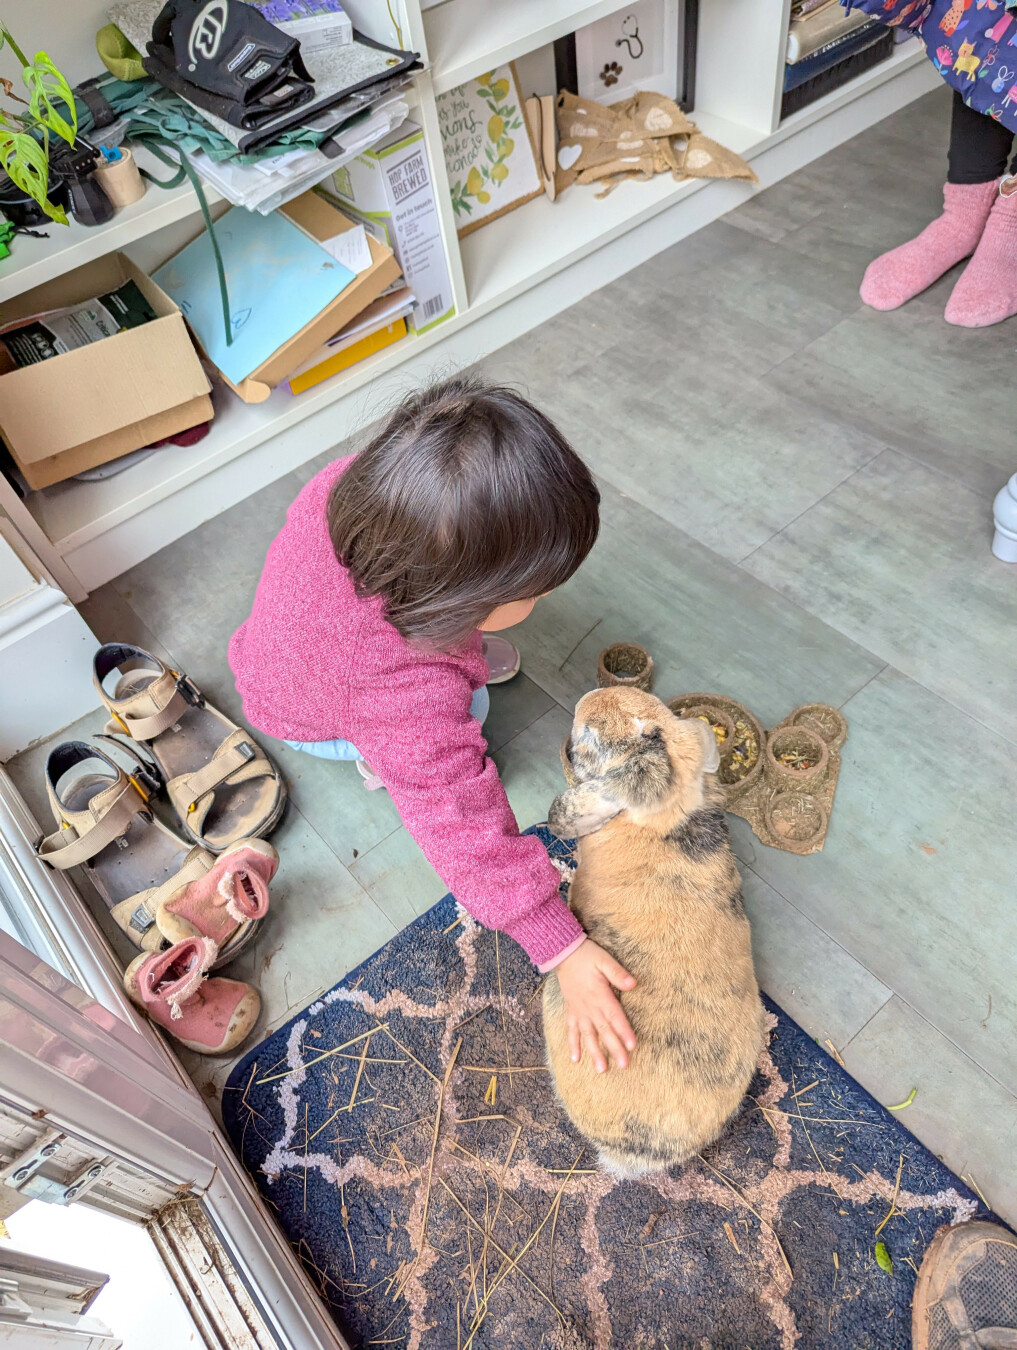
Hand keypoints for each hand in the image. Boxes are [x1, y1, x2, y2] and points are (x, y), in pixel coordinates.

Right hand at [554, 938, 636, 1072]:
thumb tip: (633, 984)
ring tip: (602, 1069)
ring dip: (595, 1053)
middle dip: (614, 1048)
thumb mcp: (604, 960)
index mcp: (600, 995)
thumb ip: (617, 973)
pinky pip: (571, 1031)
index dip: (624, 1031)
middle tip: (624, 1065)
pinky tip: (576, 1059)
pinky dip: (573, 1045)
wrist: (563, 954)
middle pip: (604, 1031)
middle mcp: (589, 1007)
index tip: (632, 1046)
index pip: (614, 1016)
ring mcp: (579, 1011)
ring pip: (588, 1035)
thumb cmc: (587, 956)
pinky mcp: (571, 1011)